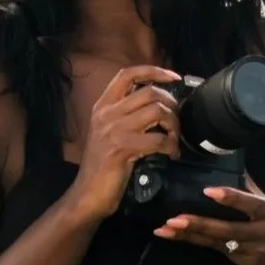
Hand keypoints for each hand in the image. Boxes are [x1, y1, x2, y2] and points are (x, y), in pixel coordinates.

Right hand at [69, 64, 182, 223]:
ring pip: (157, 112)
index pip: (128, 74)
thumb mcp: (109, 133)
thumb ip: (126, 115)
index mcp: (103, 105)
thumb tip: (158, 105)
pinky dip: (171, 146)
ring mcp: (114, 130)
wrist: (87, 194)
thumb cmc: (102, 166)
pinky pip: (158, 139)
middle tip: (176, 122)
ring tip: (174, 139)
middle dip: (171, 105)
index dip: (154, 71)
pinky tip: (171, 154)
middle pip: (150, 92)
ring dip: (174, 125)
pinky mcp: (123, 148)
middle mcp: (107, 113)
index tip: (174, 78)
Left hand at [154, 181, 264, 264]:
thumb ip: (252, 193)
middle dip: (198, 224)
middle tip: (174, 219)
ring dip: (189, 236)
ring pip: (216, 242)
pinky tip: (180, 237)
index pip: (248, 202)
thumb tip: (235, 168)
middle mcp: (262, 232)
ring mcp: (253, 252)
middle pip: (225, 229)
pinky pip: (220, 252)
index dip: (229, 197)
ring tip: (165, 230)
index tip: (208, 192)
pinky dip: (201, 243)